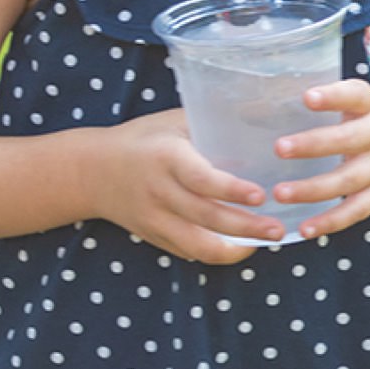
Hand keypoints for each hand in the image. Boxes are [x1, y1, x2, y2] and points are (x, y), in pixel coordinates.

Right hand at [93, 110, 285, 263]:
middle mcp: (159, 192)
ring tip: (264, 242)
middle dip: (246, 228)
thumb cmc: (142, 139)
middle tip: (278, 228)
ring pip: (198, 245)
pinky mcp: (154, 237)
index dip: (232, 190)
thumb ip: (210, 124)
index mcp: (166, 158)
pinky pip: (189, 252)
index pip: (201, 179)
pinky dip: (217, 252)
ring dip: (235, 249)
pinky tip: (241, 245)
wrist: (91, 171)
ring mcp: (155, 220)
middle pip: (207, 218)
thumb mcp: (172, 122)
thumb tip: (263, 116)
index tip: (261, 195)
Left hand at [271, 79, 369, 240]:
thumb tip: (251, 106)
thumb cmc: (365, 123)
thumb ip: (319, 102)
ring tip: (279, 193)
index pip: (355, 95)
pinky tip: (303, 229)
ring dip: (313, 189)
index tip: (306, 97)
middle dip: (313, 145)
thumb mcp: (354, 104)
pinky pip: (353, 212)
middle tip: (279, 148)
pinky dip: (329, 222)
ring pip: (347, 181)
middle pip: (347, 141)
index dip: (333, 96)